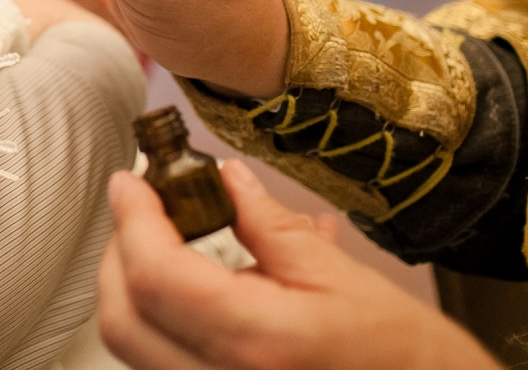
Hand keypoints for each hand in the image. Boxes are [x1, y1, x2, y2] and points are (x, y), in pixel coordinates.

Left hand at [99, 160, 501, 369]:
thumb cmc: (406, 358)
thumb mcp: (344, 278)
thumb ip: (271, 225)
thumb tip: (223, 177)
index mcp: (259, 343)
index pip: (155, 275)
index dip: (132, 219)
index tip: (131, 180)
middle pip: (123, 318)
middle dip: (121, 252)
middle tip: (143, 206)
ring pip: (131, 347)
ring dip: (131, 286)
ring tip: (163, 239)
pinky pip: (158, 365)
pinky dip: (154, 320)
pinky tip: (186, 288)